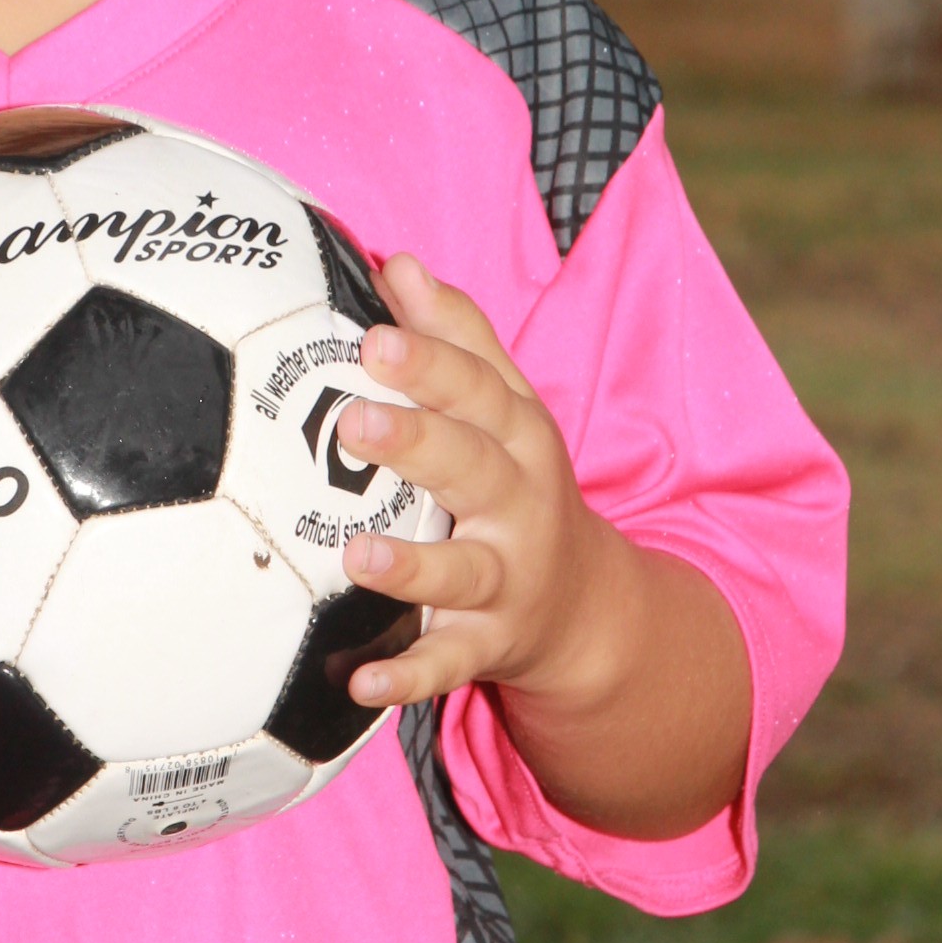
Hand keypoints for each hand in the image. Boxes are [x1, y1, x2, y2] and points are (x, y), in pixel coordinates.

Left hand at [331, 255, 749, 836]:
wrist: (587, 606)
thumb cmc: (516, 481)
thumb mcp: (505, 407)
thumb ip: (455, 336)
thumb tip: (398, 260)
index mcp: (516, 435)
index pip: (478, 388)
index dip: (430, 360)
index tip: (376, 332)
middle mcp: (519, 502)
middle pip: (472, 466)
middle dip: (417, 443)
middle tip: (354, 420)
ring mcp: (506, 576)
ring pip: (462, 569)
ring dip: (412, 564)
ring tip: (357, 553)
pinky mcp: (489, 642)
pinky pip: (447, 663)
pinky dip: (407, 676)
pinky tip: (358, 682)